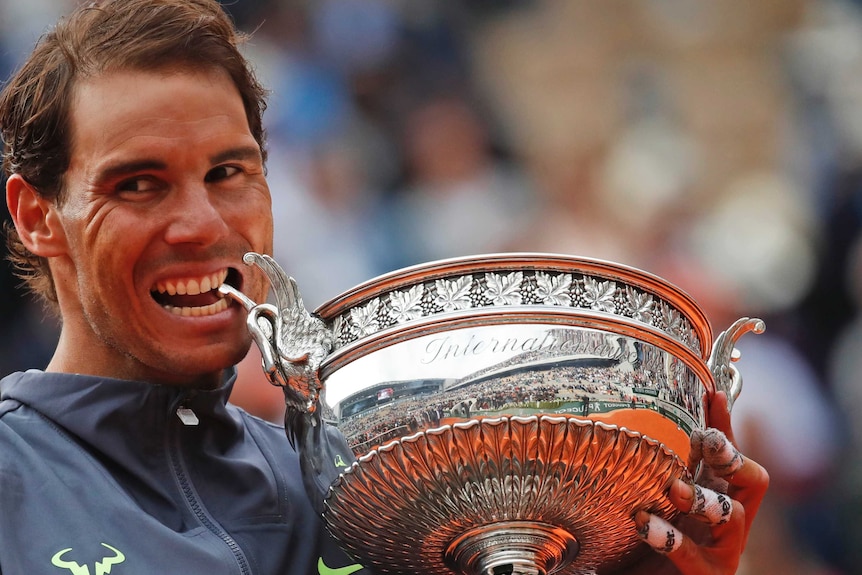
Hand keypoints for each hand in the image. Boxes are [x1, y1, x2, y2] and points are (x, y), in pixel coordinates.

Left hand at [619, 391, 769, 574]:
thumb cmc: (655, 539)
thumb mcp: (660, 491)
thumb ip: (666, 459)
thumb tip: (659, 412)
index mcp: (720, 496)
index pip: (734, 453)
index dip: (727, 425)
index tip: (712, 395)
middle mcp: (729, 522)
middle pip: (755, 481)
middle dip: (733, 457)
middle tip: (704, 441)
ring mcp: (723, 551)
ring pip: (733, 516)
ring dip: (704, 498)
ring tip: (673, 488)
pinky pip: (695, 556)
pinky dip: (669, 537)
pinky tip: (643, 522)